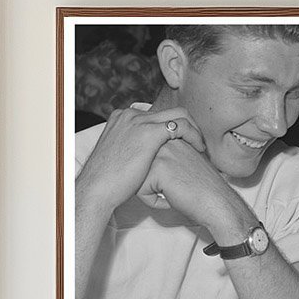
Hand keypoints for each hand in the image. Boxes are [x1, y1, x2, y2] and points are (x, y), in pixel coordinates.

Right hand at [76, 102, 203, 212]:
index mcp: (124, 118)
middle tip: (196, 142)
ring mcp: (139, 121)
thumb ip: (132, 148)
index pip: (156, 115)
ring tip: (200, 146)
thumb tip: (142, 156)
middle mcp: (131, 115)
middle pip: (169, 111)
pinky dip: (194, 135)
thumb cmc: (108, 180)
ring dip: (193, 129)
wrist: (98, 187)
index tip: (184, 142)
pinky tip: (198, 149)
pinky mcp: (148, 132)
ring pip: (179, 114)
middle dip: (187, 125)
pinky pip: (181, 125)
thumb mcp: (120, 156)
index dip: (173, 128)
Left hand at [141, 140, 255, 240]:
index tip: (174, 180)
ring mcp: (162, 152)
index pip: (144, 155)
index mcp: (172, 136)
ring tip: (170, 192)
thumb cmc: (203, 187)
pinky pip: (140, 190)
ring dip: (150, 190)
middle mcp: (165, 140)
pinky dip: (152, 201)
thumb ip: (167, 153)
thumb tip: (144, 160)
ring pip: (136, 176)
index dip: (154, 174)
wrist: (218, 203)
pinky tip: (170, 199)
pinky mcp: (158, 168)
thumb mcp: (185, 161)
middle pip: (138, 164)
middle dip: (149, 181)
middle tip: (172, 187)